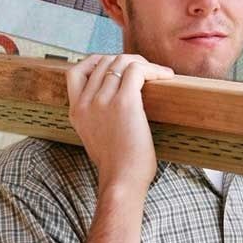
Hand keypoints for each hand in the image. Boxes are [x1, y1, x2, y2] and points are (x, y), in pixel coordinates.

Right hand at [66, 54, 174, 194]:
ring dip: (143, 63)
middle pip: (104, 62)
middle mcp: (86, 103)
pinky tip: (166, 76)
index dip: (96, 61)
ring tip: (159, 72)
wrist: (121, 181)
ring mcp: (102, 101)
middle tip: (146, 70)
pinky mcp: (124, 103)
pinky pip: (137, 71)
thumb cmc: (118, 166)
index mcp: (76, 111)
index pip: (75, 71)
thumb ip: (98, 119)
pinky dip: (153, 69)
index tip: (115, 66)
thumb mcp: (96, 138)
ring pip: (122, 62)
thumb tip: (116, 104)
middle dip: (127, 60)